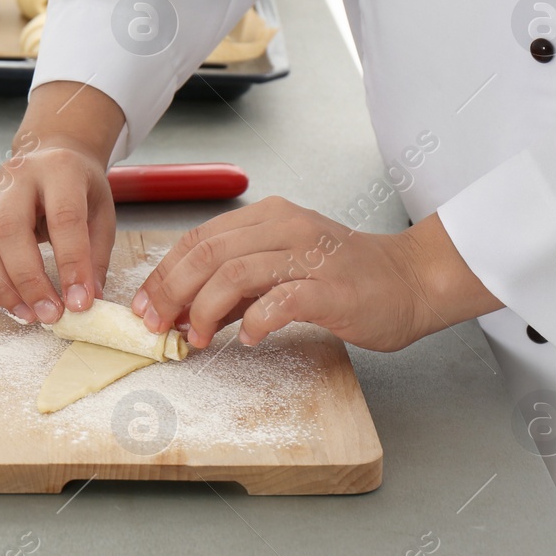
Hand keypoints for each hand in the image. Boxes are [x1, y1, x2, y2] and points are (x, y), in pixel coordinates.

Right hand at [0, 82, 125, 322]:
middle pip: (9, 230)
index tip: (80, 302)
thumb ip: (95, 257)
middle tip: (48, 314)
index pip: (63, 218)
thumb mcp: (101, 214)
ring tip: (26, 313)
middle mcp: (16, 177)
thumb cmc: (78, 188)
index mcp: (59, 170)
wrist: (49, 156)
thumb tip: (89, 301)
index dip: (71, 264)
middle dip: (28, 280)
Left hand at [132, 197, 501, 350]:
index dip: (164, 274)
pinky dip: (255, 322)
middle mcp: (284, 227)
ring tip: (199, 338)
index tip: (144, 306)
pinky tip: (249, 339)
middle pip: (207, 253)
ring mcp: (308, 254)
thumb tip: (184, 311)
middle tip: (157, 325)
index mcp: (267, 217)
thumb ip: (235, 287)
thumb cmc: (346, 278)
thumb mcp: (280, 270)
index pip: (198, 239)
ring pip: (234, 273)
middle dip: (172, 292)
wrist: (411, 281)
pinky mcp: (330, 287)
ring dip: (205, 310)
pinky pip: (279, 301)